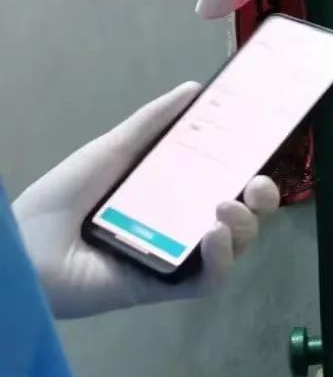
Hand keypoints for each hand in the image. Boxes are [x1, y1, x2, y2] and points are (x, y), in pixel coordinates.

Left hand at [13, 84, 280, 319]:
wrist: (24, 245)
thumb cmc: (62, 198)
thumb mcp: (111, 150)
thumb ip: (152, 122)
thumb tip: (194, 88)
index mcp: (173, 196)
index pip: (227, 184)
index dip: (252, 169)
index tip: (264, 148)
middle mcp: (181, 228)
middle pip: (240, 218)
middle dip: (262, 201)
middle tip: (259, 183)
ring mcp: (177, 259)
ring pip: (232, 249)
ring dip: (243, 226)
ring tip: (227, 204)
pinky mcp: (165, 287)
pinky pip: (208, 281)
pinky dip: (220, 259)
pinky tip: (214, 234)